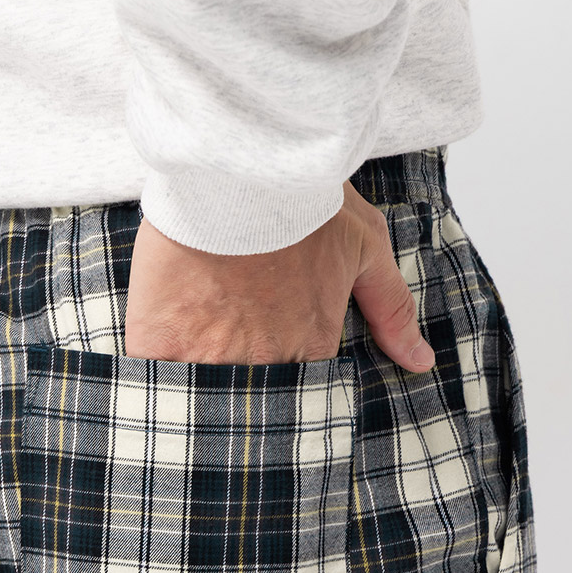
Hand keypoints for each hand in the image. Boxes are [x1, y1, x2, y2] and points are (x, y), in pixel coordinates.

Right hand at [123, 180, 434, 371]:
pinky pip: (152, 378)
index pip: (300, 393)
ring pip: (200, 398)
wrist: (241, 169)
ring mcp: (207, 356)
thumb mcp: (365, 247)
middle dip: (239, 399)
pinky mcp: (159, 340)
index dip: (283, 383)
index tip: (270, 373)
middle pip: (248, 403)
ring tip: (186, 379)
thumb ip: (392, 309)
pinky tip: (151, 371)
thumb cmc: (306, 201)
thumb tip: (420, 361)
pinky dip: (152, 377)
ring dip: (195, 395)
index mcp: (312, 347)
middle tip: (226, 375)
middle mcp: (263, 362)